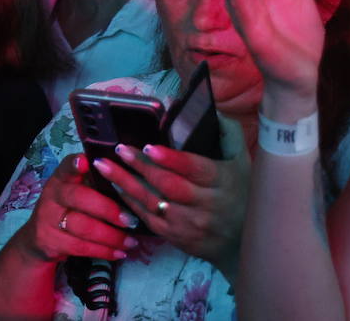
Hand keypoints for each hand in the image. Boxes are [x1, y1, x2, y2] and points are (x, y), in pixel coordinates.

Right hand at [17, 154, 138, 263]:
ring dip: (111, 236)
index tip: (85, 162)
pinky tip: (119, 253)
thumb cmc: (70, 209)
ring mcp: (48, 219)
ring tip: (130, 241)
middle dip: (108, 209)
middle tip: (131, 220)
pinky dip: (104, 251)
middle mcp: (52, 195)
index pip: (66, 168)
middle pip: (79, 197)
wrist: (41, 237)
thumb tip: (131, 184)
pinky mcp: (51, 241)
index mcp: (61, 179)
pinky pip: (81, 247)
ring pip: (83, 226)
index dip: (74, 165)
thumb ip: (96, 186)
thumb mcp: (76, 193)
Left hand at [93, 116, 250, 274]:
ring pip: (154, 203)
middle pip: (169, 186)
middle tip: (119, 150)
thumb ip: (226, 133)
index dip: (171, 159)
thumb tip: (206, 108)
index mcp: (224, 182)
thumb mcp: (242, 161)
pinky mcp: (178, 237)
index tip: (149, 147)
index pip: (196, 169)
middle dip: (141, 167)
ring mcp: (192, 224)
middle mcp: (208, 205)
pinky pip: (149, 219)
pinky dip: (130, 202)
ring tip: (105, 165)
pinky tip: (116, 185)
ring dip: (126, 183)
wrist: (245, 241)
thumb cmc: (241, 192)